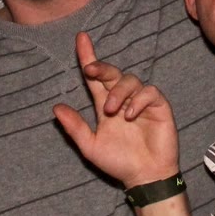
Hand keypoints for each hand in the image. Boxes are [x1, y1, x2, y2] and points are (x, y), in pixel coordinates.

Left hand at [52, 33, 179, 189]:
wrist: (144, 176)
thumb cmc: (118, 161)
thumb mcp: (90, 146)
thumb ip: (74, 127)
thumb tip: (55, 108)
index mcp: (105, 104)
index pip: (94, 77)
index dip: (88, 56)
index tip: (80, 38)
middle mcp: (123, 98)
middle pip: (111, 73)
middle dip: (101, 68)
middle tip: (90, 70)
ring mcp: (141, 101)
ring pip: (130, 80)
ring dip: (118, 92)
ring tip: (112, 111)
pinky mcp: (159, 106)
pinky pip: (149, 91)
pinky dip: (138, 100)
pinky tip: (130, 115)